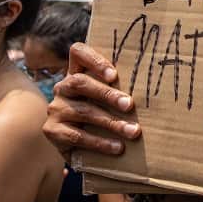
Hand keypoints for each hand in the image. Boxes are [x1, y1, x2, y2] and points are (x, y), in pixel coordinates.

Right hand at [42, 43, 139, 159]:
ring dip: (111, 122)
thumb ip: (119, 91)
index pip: (78, 53)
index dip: (94, 60)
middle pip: (80, 82)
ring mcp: (56, 109)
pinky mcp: (52, 131)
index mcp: (77, 73)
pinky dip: (100, 142)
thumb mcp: (108, 101)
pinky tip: (118, 147)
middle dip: (107, 94)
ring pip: (83, 112)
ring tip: (133, 131)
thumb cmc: (102, 117)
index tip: (114, 75)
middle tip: (130, 105)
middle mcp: (63, 88)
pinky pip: (77, 136)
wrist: (80, 149)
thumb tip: (149, 93)